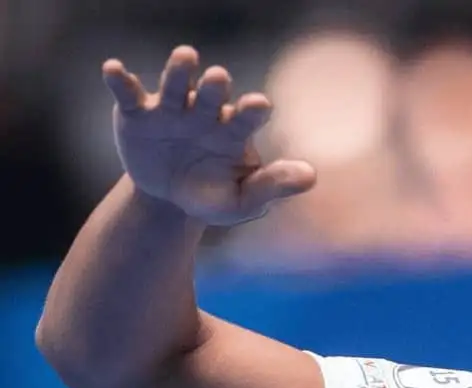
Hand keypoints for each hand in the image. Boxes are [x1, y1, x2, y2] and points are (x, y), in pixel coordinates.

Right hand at [103, 46, 316, 226]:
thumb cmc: (213, 196)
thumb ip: (272, 186)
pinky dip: (120, 80)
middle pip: (212, 94)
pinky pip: (128, 93)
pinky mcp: (137, 113)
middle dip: (215, 86)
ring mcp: (171, 109)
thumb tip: (311, 176)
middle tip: (220, 78)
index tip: (258, 106)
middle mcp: (204, 112)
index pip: (247, 116)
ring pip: (176, 85)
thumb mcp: (242, 200)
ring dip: (179, 70)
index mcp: (234, 131)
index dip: (252, 110)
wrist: (168, 201)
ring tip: (186, 56)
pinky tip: (113, 68)